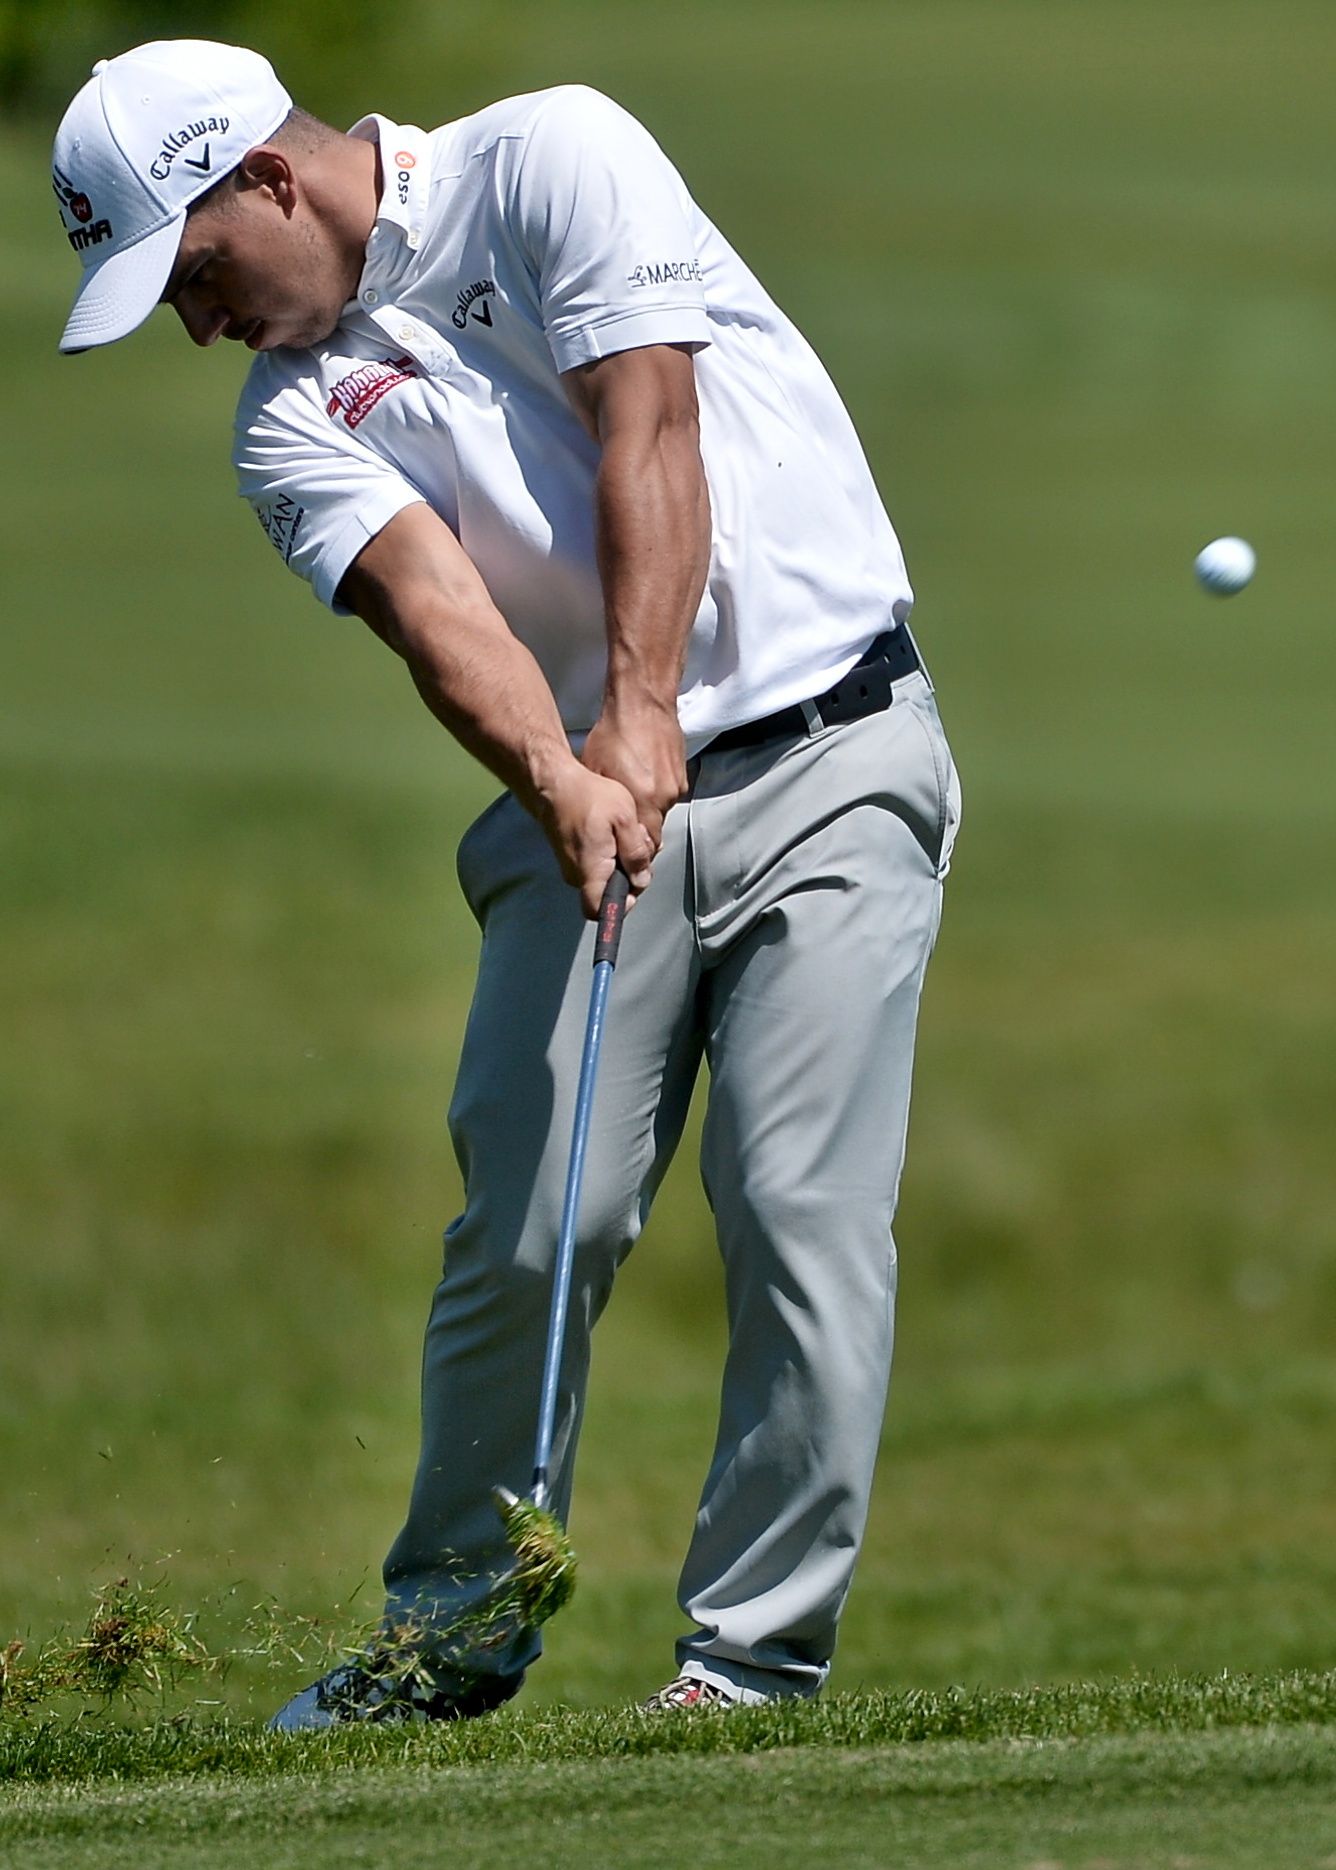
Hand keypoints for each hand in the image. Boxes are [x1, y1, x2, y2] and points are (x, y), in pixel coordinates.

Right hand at [535, 759, 655, 917]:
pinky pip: (595, 863)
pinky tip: (615, 829)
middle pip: (609, 892)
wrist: (554, 782)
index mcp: (592, 871)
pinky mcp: (570, 854)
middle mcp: (577, 874)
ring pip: (605, 875)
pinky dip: (610, 850)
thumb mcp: (624, 820)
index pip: (602, 912)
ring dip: (622, 859)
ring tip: (627, 831)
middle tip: (638, 846)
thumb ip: (636, 853)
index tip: (636, 885)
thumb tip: (641, 879)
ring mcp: (571, 865)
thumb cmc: (585, 796)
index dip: (622, 906)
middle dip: (630, 874)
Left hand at [581, 697, 687, 851]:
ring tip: (633, 798)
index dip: (635, 853)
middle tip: (626, 830)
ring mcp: (676, 785)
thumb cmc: (615, 733)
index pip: (646, 845)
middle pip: (656, 831)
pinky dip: (657, 793)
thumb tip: (600, 824)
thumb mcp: (595, 770)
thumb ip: (604, 802)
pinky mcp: (682, 772)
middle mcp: (664, 797)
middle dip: (642, 836)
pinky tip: (644, 780)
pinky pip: (669, 793)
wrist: (643, 702)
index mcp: (643, 801)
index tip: (625, 854)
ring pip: (662, 811)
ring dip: (649, 811)